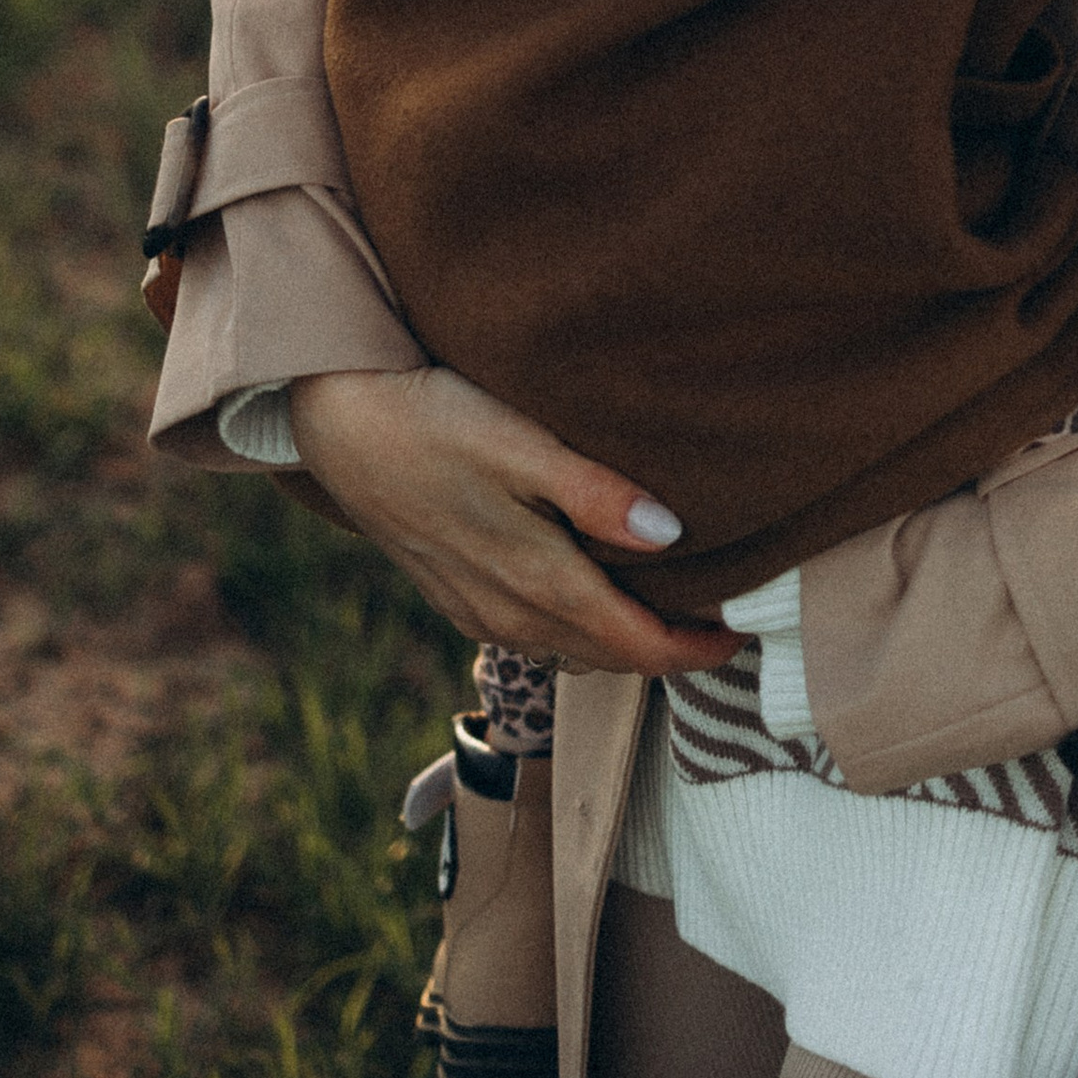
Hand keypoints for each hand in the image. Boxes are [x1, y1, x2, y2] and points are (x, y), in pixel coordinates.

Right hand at [287, 365, 741, 679]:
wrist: (336, 423)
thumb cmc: (435, 420)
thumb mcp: (520, 445)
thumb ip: (595, 494)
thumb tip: (671, 534)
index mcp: (537, 582)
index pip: (636, 644)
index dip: (694, 649)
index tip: (741, 633)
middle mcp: (510, 615)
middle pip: (609, 657)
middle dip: (668, 650)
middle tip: (723, 623)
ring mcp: (478, 611)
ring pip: (571, 650)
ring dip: (623, 642)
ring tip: (671, 609)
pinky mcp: (455, 596)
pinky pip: (535, 634)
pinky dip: (579, 628)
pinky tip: (593, 594)